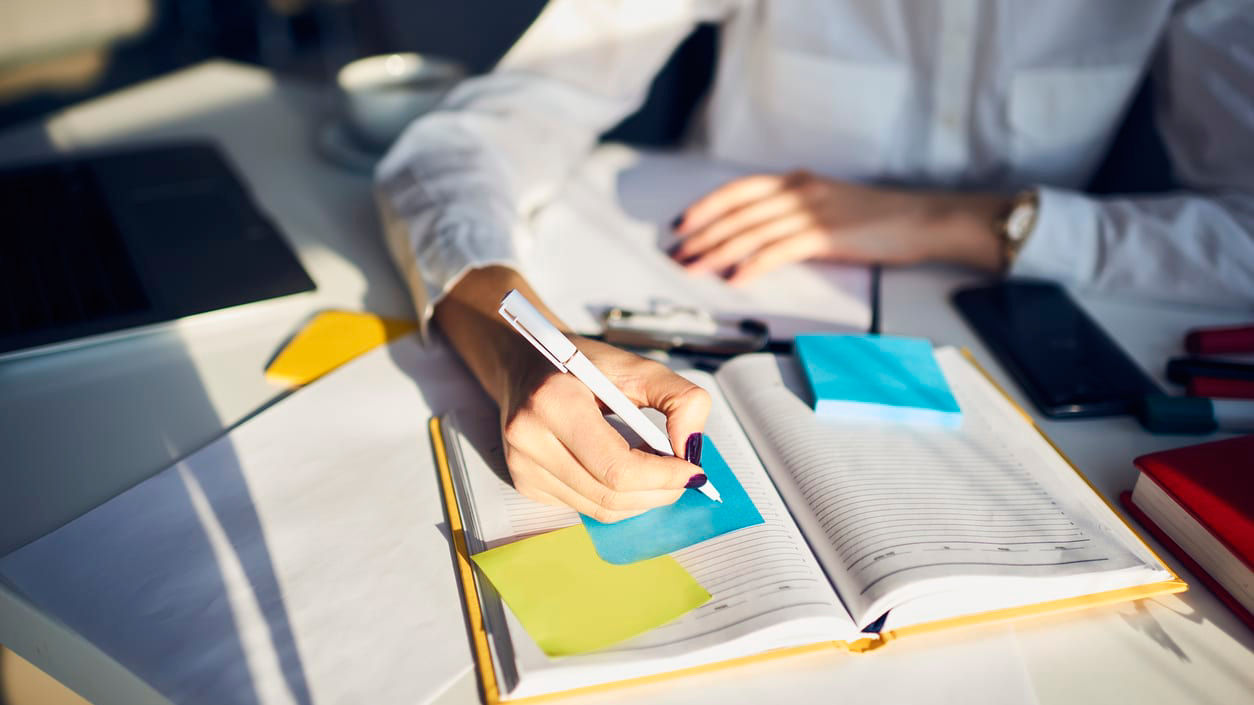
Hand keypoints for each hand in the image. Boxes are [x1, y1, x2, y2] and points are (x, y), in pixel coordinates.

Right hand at [434, 267, 710, 522]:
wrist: (524, 363)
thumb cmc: (580, 363)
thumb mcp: (636, 366)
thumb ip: (679, 398)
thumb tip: (692, 448)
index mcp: (555, 402)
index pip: (617, 468)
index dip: (663, 477)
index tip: (693, 471)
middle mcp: (530, 439)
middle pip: (611, 495)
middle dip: (658, 492)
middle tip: (684, 477)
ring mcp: (523, 466)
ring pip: (600, 509)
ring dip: (640, 498)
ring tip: (658, 472)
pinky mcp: (525, 482)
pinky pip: (583, 506)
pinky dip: (615, 497)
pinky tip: (623, 471)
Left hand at [668, 170, 1008, 281]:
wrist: (923, 218)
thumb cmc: (879, 218)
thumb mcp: (828, 205)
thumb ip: (795, 213)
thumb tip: (761, 234)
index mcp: (796, 182)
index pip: (737, 191)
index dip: (704, 207)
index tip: (680, 224)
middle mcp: (798, 191)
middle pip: (736, 212)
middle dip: (701, 235)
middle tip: (676, 254)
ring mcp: (812, 211)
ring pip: (750, 231)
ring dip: (716, 251)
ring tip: (694, 267)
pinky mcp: (826, 235)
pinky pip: (779, 250)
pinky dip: (753, 264)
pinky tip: (736, 278)